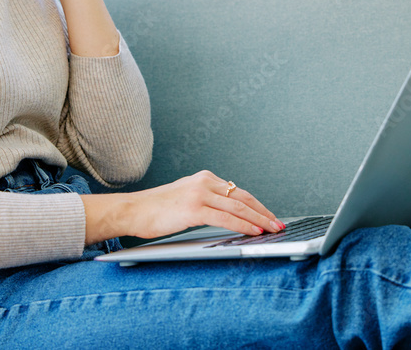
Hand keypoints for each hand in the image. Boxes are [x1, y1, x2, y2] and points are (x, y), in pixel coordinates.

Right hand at [82, 171, 285, 243]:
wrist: (132, 210)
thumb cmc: (155, 210)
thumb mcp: (184, 199)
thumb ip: (205, 202)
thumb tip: (228, 215)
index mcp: (203, 178)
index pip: (238, 192)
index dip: (257, 205)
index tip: (270, 216)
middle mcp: (203, 181)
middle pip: (243, 197)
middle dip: (264, 212)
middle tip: (278, 223)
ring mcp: (199, 193)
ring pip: (238, 206)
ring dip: (259, 220)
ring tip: (273, 229)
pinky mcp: (193, 208)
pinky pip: (225, 218)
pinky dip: (243, 225)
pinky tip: (254, 232)